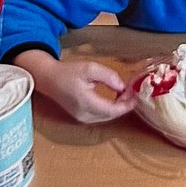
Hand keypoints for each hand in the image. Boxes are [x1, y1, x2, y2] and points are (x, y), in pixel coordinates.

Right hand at [21, 51, 139, 124]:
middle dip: (124, 106)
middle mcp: (84, 115)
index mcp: (86, 103)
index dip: (126, 105)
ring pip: (106, 117)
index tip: (136, 96)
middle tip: (132, 92)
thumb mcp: (90, 68)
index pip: (112, 110)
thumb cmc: (68, 72)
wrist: (49, 79)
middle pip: (111, 115)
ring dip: (117, 108)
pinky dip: (110, 109)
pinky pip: (100, 116)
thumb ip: (108, 76)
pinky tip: (114, 99)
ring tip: (125, 94)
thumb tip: (122, 87)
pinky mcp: (81, 117)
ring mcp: (82, 118)